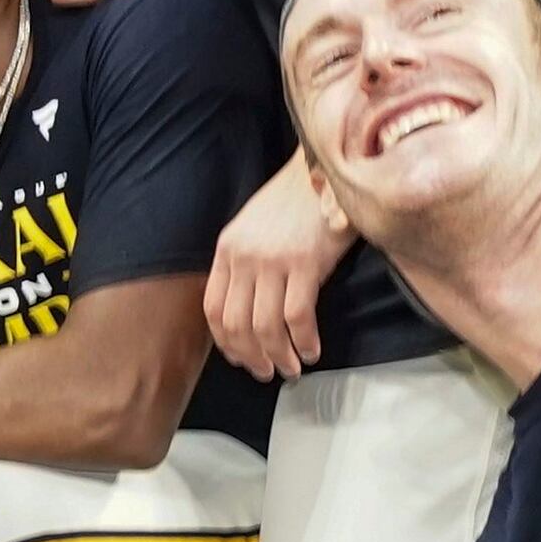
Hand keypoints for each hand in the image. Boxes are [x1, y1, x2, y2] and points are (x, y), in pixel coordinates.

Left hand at [206, 158, 350, 379]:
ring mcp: (273, 261)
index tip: (241, 358)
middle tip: (268, 372)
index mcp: (227, 249)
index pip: (213, 309)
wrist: (327, 169)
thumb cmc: (296, 201)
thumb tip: (248, 307)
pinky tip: (312, 349)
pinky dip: (304, 341)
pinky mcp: (305, 264)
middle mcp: (243, 257)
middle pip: (236, 325)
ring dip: (279, 356)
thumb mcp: (254, 228)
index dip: (226, 342)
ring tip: (292, 368)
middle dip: (251, 357)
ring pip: (265, 327)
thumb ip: (245, 262)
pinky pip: (298, 317)